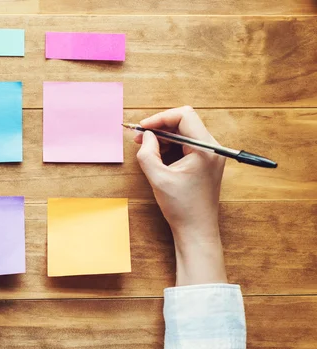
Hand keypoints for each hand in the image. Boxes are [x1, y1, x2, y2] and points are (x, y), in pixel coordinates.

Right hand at [134, 106, 226, 285]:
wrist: (197, 230)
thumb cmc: (181, 207)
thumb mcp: (158, 178)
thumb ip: (148, 153)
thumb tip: (145, 136)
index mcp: (204, 148)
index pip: (184, 115)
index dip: (160, 118)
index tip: (142, 128)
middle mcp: (211, 148)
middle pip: (184, 122)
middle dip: (160, 127)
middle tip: (139, 137)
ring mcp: (210, 155)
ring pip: (184, 133)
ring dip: (164, 137)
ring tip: (146, 149)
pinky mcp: (205, 163)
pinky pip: (187, 145)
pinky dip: (171, 147)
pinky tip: (158, 157)